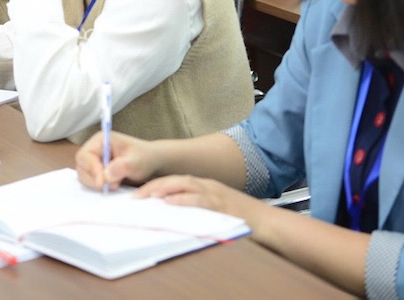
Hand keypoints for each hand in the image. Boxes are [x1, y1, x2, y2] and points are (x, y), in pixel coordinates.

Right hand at [76, 131, 157, 190]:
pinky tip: (114, 185)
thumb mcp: (136, 161)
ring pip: (84, 176)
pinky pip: (90, 181)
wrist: (151, 162)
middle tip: (112, 186)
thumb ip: (122, 166)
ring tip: (116, 184)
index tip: (102, 182)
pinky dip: (99, 186)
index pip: (86, 155)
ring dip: (97, 184)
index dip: (92, 169)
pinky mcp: (97, 171)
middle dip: (94, 179)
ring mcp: (94, 160)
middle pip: (82, 166)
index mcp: (101, 140)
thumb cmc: (144, 157)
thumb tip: (105, 175)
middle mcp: (94, 149)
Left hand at [136, 174, 264, 221]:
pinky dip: (182, 200)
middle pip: (176, 180)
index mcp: (206, 186)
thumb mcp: (215, 210)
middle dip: (154, 186)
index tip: (140, 193)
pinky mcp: (221, 206)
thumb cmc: (242, 219)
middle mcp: (208, 187)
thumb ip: (197, 209)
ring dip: (164, 189)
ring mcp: (215, 195)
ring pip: (185, 185)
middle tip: (136, 196)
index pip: (176, 181)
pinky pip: (198, 200)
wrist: (268, 223)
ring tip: (146, 196)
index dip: (156, 185)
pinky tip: (170, 203)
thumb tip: (172, 214)